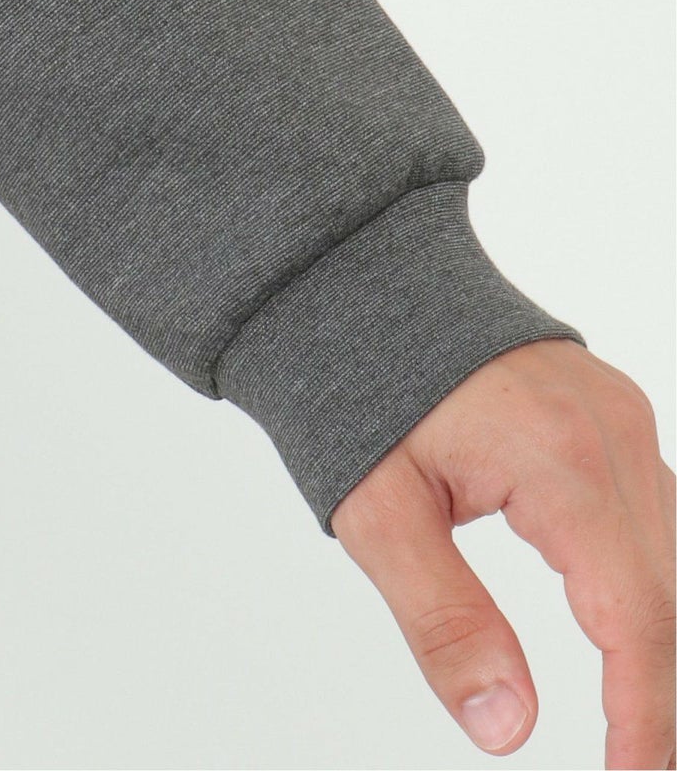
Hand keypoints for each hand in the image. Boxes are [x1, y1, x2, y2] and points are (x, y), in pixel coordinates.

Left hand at [331, 339, 674, 768]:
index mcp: (560, 459)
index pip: (637, 617)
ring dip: (660, 639)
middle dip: (660, 692)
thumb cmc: (360, 386)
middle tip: (636, 763)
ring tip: (635, 723)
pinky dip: (651, 582)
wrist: (357, 280)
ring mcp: (621, 415)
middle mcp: (613, 433)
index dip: (645, 716)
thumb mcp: (377, 514)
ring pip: (675, 554)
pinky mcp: (611, 413)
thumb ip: (443, 620)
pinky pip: (657, 512)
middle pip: (672, 592)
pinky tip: (631, 636)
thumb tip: (506, 729)